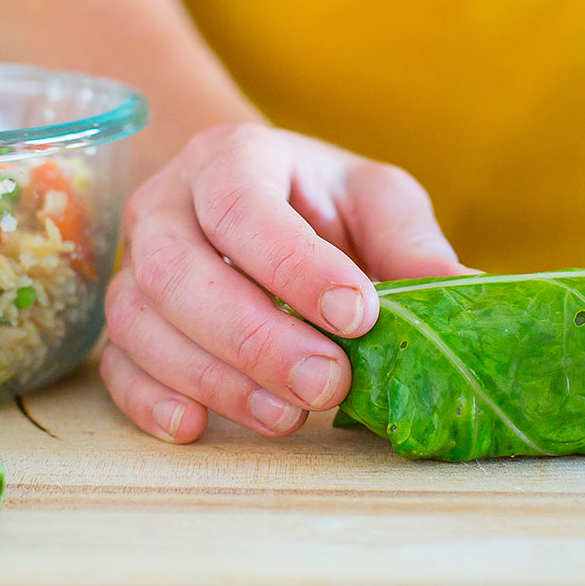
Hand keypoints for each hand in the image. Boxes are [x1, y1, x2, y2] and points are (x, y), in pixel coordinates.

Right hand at [101, 124, 464, 442]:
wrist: (266, 208)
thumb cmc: (326, 206)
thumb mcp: (379, 203)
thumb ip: (413, 244)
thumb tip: (468, 297)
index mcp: (233, 157)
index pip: (242, 208)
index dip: (295, 266)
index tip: (358, 314)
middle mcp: (166, 204)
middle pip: (177, 271)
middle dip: (254, 337)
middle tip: (328, 383)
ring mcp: (134, 264)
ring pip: (141, 322)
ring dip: (214, 377)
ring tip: (290, 417)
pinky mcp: (123, 325)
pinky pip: (116, 366)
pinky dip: (151, 402)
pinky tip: (197, 428)